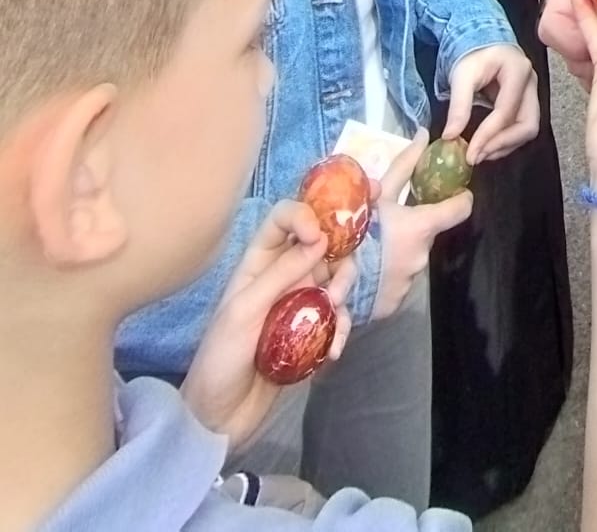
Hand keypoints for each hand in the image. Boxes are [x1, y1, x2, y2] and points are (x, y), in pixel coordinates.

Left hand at [181, 201, 354, 449]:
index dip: (305, 214)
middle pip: (322, 244)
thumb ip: (280, 274)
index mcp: (258, 263)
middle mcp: (282, 276)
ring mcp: (299, 305)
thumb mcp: (244, 312)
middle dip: (339, 254)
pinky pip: (338, 318)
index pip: (284, 219)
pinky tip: (332, 352)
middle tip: (339, 281)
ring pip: (336, 278)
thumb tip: (319, 239)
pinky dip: (342, 329)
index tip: (320, 236)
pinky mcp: (311, 334)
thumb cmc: (221, 358)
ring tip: (333, 312)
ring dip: (343, 290)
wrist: (218, 418)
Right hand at [372, 134, 471, 319]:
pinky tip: (365, 270)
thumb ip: (403, 166)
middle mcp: (422, 255)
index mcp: (422, 227)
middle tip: (387, 225)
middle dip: (411, 228)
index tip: (455, 193)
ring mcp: (409, 282)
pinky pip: (394, 282)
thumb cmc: (357, 230)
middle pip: (425, 235)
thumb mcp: (375, 194)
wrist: (331, 287)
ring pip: (408, 258)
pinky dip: (384, 273)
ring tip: (369, 249)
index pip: (461, 209)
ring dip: (394, 252)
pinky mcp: (394, 302)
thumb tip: (422, 134)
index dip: (460, 198)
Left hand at [444, 42, 539, 164]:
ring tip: (479, 154)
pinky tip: (486, 146)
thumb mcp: (461, 75)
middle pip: (528, 124)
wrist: (481, 41)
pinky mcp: (526, 102)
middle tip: (477, 156)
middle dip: (502, 144)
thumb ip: (458, 106)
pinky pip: (521, 127)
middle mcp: (531, 83)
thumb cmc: (472, 54)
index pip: (506, 111)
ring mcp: (531, 93)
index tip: (470, 154)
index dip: (488, 135)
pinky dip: (505, 141)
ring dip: (504, 146)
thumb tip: (450, 137)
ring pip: (527, 129)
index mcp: (518, 70)